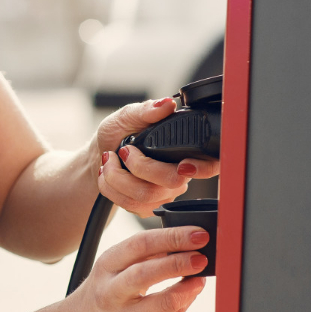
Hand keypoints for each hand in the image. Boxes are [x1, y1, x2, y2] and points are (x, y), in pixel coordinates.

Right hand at [59, 224, 209, 311]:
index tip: (197, 234)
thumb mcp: (115, 267)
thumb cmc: (104, 293)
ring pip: (161, 303)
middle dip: (179, 263)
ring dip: (186, 289)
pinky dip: (182, 306)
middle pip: (147, 273)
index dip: (172, 237)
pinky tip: (189, 296)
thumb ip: (146, 255)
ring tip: (200, 280)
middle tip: (202, 256)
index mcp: (107, 265)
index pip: (141, 244)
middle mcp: (110, 292)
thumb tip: (185, 240)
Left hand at [94, 97, 220, 216]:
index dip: (202, 168)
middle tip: (125, 151)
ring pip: (147, 196)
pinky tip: (108, 174)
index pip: (209, 164)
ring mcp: (164, 193)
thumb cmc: (119, 132)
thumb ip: (148, 109)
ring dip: (118, 176)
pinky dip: (111, 188)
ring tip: (110, 160)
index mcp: (182, 149)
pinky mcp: (147, 207)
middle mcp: (178, 174)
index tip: (183, 165)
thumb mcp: (129, 114)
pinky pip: (132, 205)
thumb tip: (166, 104)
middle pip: (172, 182)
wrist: (101, 152)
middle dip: (139, 166)